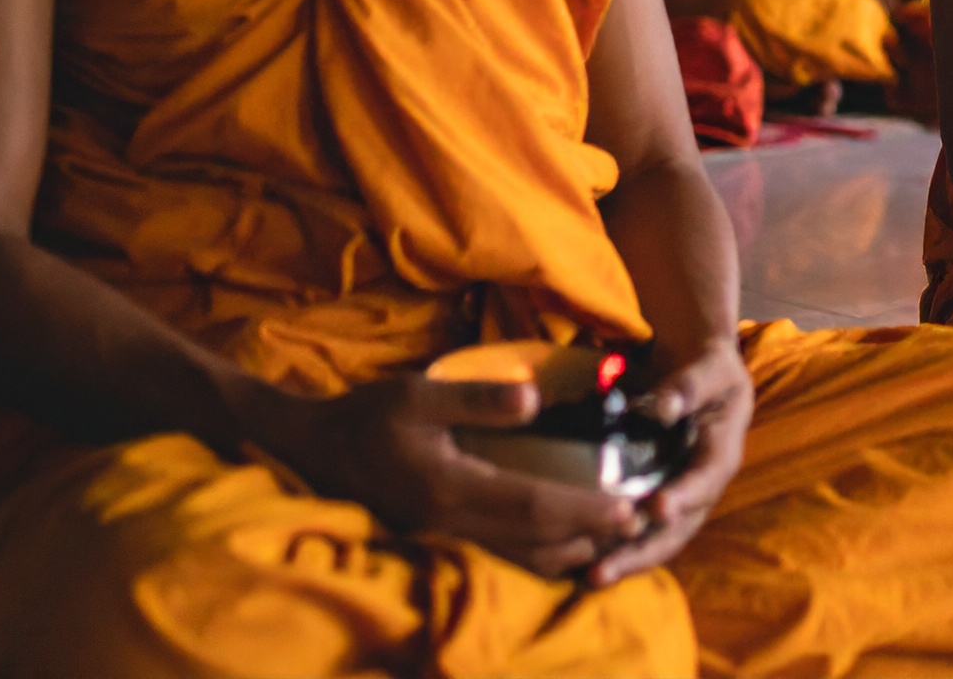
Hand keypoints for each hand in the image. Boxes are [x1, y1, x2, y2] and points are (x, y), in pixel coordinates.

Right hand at [256, 375, 640, 579]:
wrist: (312, 451)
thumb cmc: (367, 416)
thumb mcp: (417, 394)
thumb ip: (476, 398)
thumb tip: (534, 399)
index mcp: (449, 487)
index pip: (532, 505)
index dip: (584, 509)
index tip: (629, 507)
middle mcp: (449, 523)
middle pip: (535, 540)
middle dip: (591, 535)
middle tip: (640, 525)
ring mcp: (442, 539)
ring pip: (520, 558)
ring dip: (571, 552)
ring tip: (614, 539)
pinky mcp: (438, 541)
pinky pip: (500, 558)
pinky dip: (539, 557)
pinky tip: (564, 548)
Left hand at [587, 338, 753, 586]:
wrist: (703, 373)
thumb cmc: (708, 367)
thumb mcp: (710, 367)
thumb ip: (689, 386)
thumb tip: (663, 408)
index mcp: (722, 454)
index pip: (707, 481)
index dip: (685, 496)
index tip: (658, 508)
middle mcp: (702, 486)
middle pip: (678, 528)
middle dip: (642, 552)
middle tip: (604, 571)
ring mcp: (679, 496)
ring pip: (656, 538)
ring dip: (624, 559)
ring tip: (587, 579)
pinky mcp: (655, 498)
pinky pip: (637, 528)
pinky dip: (613, 545)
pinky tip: (578, 562)